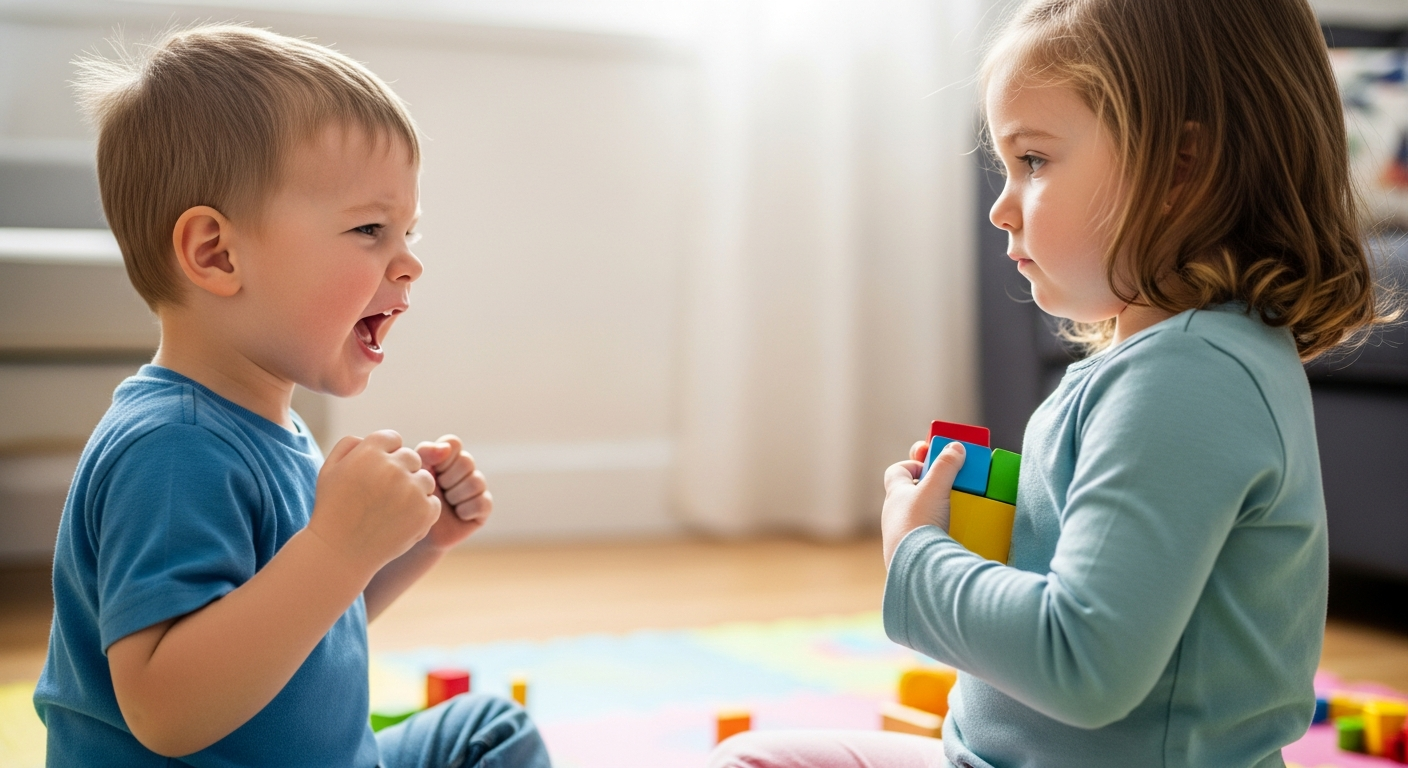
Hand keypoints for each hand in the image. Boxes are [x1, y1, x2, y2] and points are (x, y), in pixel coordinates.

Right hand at [308, 430, 440, 576]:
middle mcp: (393, 467)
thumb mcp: (329, 470)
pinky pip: (433, 502)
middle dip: (401, 473)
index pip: (393, 439)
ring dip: (414, 491)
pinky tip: (399, 522)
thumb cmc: (333, 510)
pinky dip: (421, 513)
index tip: (374, 476)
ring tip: (390, 510)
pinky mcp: (424, 511)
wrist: (339, 553)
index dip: (385, 457)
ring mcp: (411, 490)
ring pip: (426, 480)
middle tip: (383, 496)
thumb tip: (370, 438)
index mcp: (370, 452)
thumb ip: (349, 445)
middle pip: (412, 458)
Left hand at [415, 435, 492, 550]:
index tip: (431, 473)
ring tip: (445, 506)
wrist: (416, 533)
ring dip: (455, 497)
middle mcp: (465, 469)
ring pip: (475, 482)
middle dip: (447, 480)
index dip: (442, 459)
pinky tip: (457, 515)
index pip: (453, 444)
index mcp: (447, 457)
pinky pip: (482, 502)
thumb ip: (426, 453)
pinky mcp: (484, 506)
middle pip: (467, 461)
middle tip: (437, 492)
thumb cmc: (412, 502)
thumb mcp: (415, 474)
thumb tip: (446, 448)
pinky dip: (465, 511)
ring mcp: (477, 487)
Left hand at [881, 439, 965, 567]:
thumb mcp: (935, 488)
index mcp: (895, 494)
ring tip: (956, 511)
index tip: (931, 464)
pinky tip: (953, 535)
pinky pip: (925, 538)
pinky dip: (939, 533)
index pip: (897, 471)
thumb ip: (946, 466)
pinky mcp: (912, 553)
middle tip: (949, 487)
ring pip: (919, 516)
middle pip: (911, 493)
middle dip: (930, 488)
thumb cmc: (919, 522)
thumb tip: (955, 447)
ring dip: (936, 511)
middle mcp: (894, 514)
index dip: (913, 464)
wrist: (916, 567)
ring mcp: (902, 534)